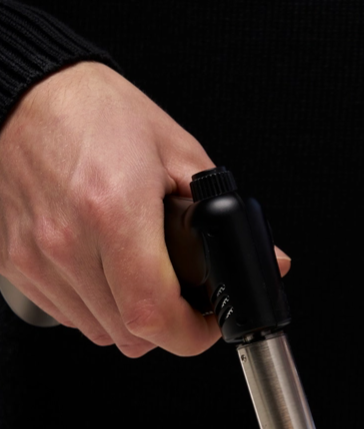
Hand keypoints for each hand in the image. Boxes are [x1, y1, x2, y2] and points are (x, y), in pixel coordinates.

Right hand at [0, 61, 289, 356]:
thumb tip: (272, 260)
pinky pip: (66, 313)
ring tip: (146, 280)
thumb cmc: (96, 112)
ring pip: (97, 331)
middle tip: (186, 300)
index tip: (209, 324)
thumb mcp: (177, 153)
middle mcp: (67, 240)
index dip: (192, 333)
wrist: (22, 94)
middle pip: (129, 334)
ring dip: (131, 319)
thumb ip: (224, 213)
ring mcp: (34, 255)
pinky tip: (107, 271)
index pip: (153, 313)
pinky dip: (94, 306)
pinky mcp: (12, 261)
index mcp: (113, 211)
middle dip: (169, 326)